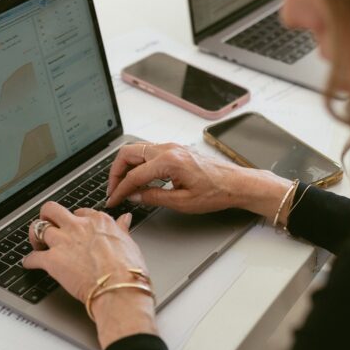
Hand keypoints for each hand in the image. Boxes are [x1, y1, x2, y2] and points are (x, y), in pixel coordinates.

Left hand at [22, 203, 156, 347]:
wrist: (119, 289)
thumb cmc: (128, 270)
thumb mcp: (130, 243)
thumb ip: (122, 230)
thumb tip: (125, 220)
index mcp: (98, 221)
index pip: (80, 211)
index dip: (75, 219)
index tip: (74, 226)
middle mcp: (78, 226)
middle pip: (52, 209)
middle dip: (47, 216)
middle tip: (47, 224)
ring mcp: (63, 242)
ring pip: (38, 228)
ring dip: (35, 237)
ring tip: (37, 244)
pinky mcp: (52, 260)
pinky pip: (33, 257)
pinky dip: (29, 261)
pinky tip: (30, 264)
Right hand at [106, 142, 292, 218]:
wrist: (237, 183)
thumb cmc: (216, 192)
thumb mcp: (182, 202)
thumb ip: (153, 197)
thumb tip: (134, 196)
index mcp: (169, 161)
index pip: (134, 176)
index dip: (119, 190)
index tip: (113, 200)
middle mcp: (168, 149)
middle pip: (128, 154)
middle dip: (116, 172)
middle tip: (113, 190)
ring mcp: (172, 147)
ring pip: (137, 151)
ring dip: (126, 167)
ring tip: (123, 186)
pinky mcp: (175, 150)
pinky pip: (148, 153)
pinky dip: (138, 165)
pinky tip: (139, 180)